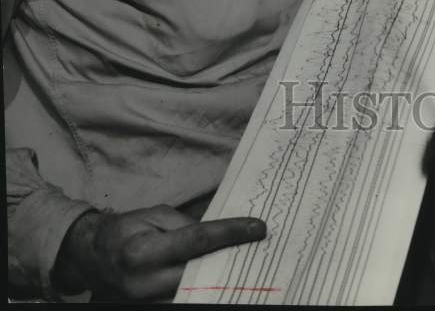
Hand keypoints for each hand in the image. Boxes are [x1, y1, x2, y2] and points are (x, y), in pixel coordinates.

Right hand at [52, 204, 265, 300]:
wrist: (93, 257)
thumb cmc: (126, 230)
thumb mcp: (154, 215)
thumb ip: (185, 224)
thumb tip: (216, 234)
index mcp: (145, 251)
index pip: (198, 240)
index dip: (231, 233)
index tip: (258, 228)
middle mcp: (145, 283)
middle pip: (202, 273)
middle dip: (231, 260)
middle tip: (258, 248)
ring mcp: (147, 303)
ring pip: (195, 293)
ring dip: (221, 278)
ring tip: (245, 262)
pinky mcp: (151, 310)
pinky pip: (183, 300)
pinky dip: (205, 289)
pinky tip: (222, 277)